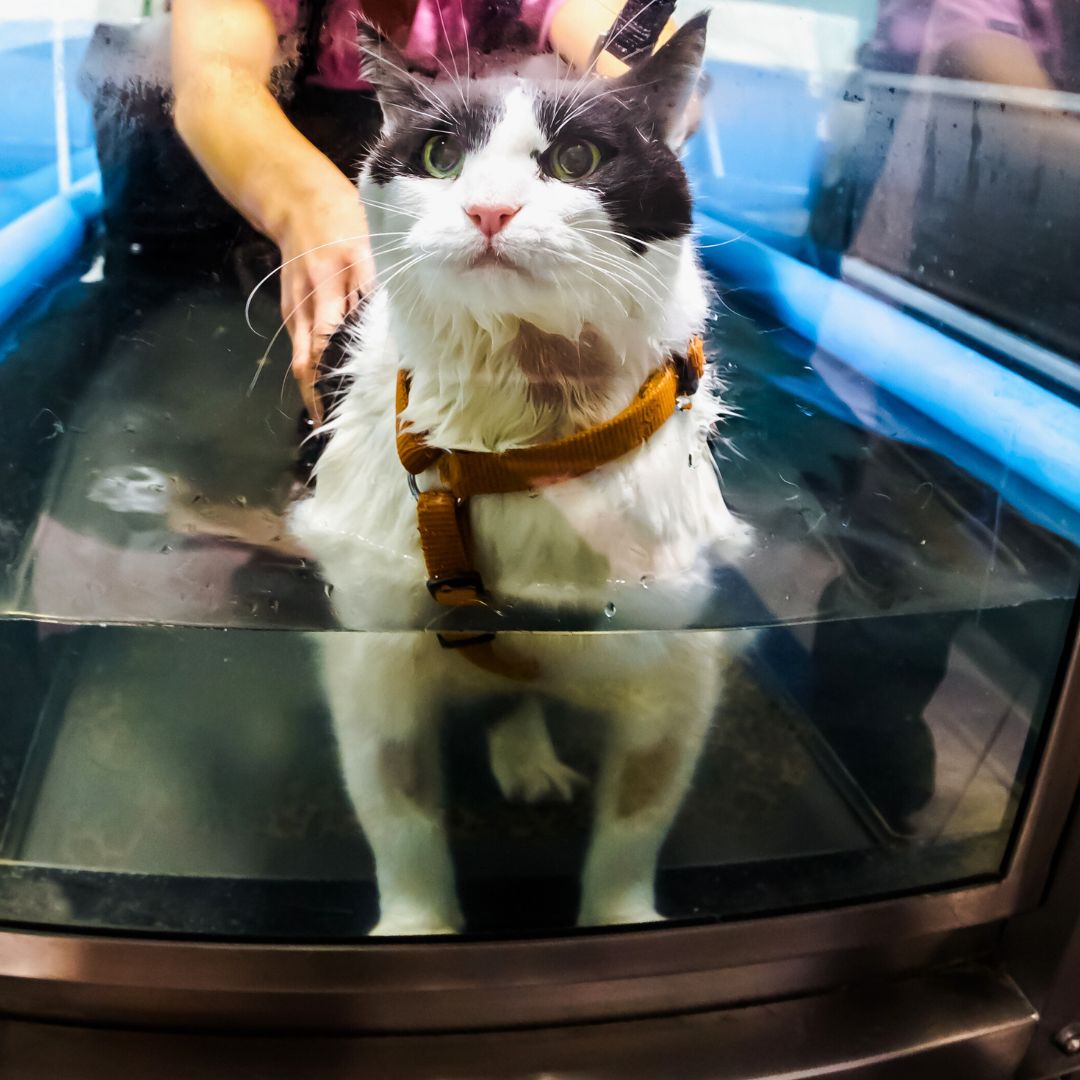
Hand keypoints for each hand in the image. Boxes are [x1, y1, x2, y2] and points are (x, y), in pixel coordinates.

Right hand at [277, 177, 373, 423]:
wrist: (299, 202)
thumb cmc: (350, 223)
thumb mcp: (377, 243)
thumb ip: (392, 283)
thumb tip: (418, 329)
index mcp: (348, 270)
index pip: (354, 324)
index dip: (363, 359)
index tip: (384, 391)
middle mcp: (320, 290)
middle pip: (321, 349)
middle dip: (332, 387)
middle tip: (355, 421)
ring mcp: (299, 303)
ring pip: (305, 357)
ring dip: (317, 390)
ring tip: (335, 421)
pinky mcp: (289, 311)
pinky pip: (299, 350)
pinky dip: (311, 376)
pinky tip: (324, 397)